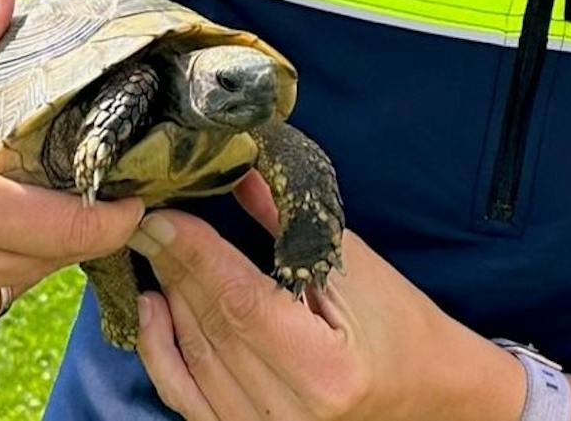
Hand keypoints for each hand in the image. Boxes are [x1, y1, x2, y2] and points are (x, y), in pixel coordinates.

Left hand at [132, 173, 523, 420]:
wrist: (423, 391)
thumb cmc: (397, 323)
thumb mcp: (355, 266)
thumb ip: (289, 224)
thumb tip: (239, 173)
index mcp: (325, 370)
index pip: (242, 304)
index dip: (197, 255)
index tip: (165, 214)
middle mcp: (291, 413)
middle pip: (213, 329)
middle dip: (175, 266)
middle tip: (147, 219)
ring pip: (194, 359)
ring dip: (167, 298)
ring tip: (153, 249)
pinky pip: (186, 397)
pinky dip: (161, 352)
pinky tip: (152, 307)